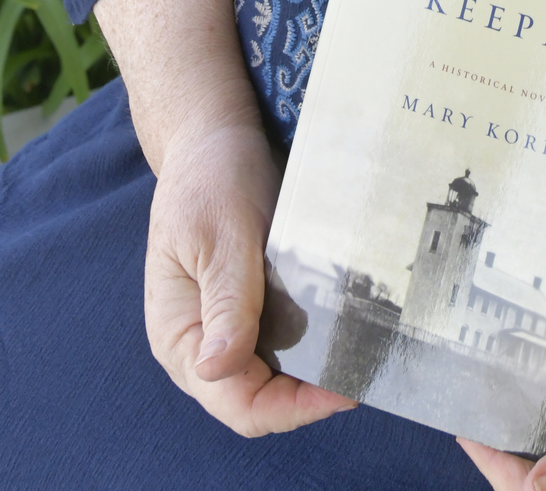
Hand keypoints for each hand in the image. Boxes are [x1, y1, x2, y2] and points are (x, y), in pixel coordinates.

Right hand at [143, 112, 354, 438]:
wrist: (213, 137)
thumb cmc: (211, 179)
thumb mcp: (222, 234)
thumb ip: (225, 301)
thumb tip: (217, 369)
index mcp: (179, 335)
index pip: (234, 401)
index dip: (289, 407)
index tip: (343, 391)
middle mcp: (201, 342)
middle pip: (256, 397)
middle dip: (309, 395)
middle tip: (366, 372)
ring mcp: (227, 325)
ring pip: (274, 374)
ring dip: (316, 371)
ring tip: (365, 353)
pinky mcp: (251, 304)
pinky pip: (283, 340)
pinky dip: (315, 341)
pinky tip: (348, 327)